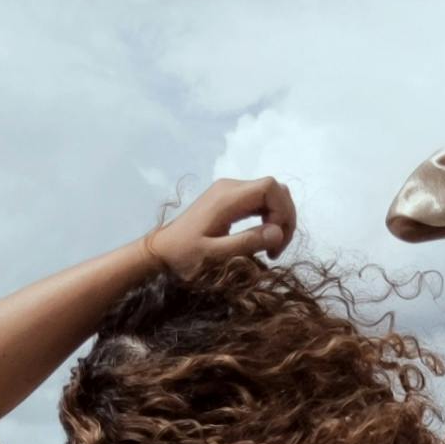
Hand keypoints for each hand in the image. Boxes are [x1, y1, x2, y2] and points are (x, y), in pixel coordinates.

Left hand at [145, 175, 296, 277]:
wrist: (160, 250)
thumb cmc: (183, 255)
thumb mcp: (214, 255)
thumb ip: (246, 242)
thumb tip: (278, 232)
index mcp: (227, 197)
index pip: (270, 188)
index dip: (282, 211)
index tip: (276, 240)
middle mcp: (230, 187)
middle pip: (274, 189)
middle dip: (284, 217)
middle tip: (277, 249)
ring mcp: (229, 191)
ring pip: (269, 195)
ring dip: (278, 219)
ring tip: (271, 248)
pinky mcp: (229, 199)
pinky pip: (259, 201)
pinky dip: (268, 218)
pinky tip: (262, 239)